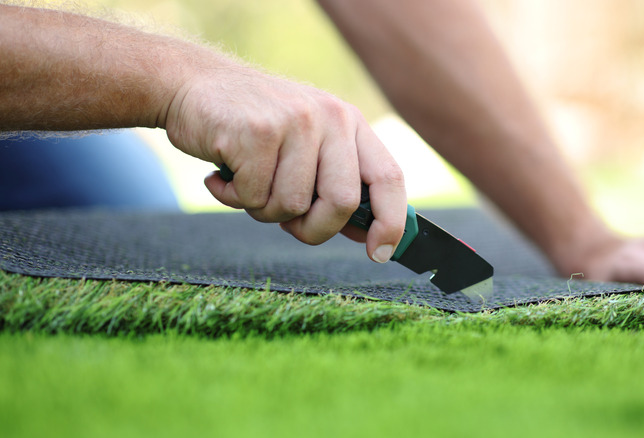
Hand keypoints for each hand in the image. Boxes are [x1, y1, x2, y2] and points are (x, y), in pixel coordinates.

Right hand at [162, 63, 405, 262]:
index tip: (379, 254)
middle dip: (313, 229)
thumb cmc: (253, 127)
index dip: (391, 222)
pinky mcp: (257, 131)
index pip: (388, 177)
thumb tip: (368, 235)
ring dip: (263, 210)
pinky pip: (254, 197)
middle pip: (342, 203)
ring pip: (292, 206)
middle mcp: (330, 117)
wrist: (191, 85)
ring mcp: (295, 121)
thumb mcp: (306, 145)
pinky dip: (232, 197)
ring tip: (247, 181)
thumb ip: (336, 184)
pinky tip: (223, 171)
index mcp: (349, 122)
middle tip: (287, 224)